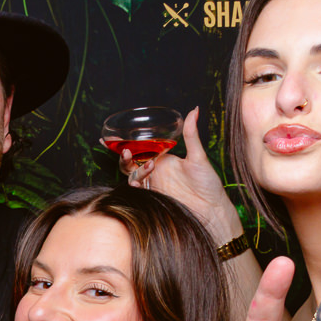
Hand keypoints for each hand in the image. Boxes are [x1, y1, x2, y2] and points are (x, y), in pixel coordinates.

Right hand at [120, 107, 242, 243]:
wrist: (212, 211)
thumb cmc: (209, 184)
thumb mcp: (199, 156)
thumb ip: (191, 134)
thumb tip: (194, 110)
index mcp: (163, 158)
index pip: (140, 148)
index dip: (124, 143)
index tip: (109, 137)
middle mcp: (155, 171)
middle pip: (130, 162)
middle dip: (124, 156)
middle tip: (126, 151)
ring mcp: (153, 185)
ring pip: (131, 176)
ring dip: (135, 170)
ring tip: (149, 167)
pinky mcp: (152, 198)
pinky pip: (136, 191)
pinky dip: (135, 185)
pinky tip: (140, 182)